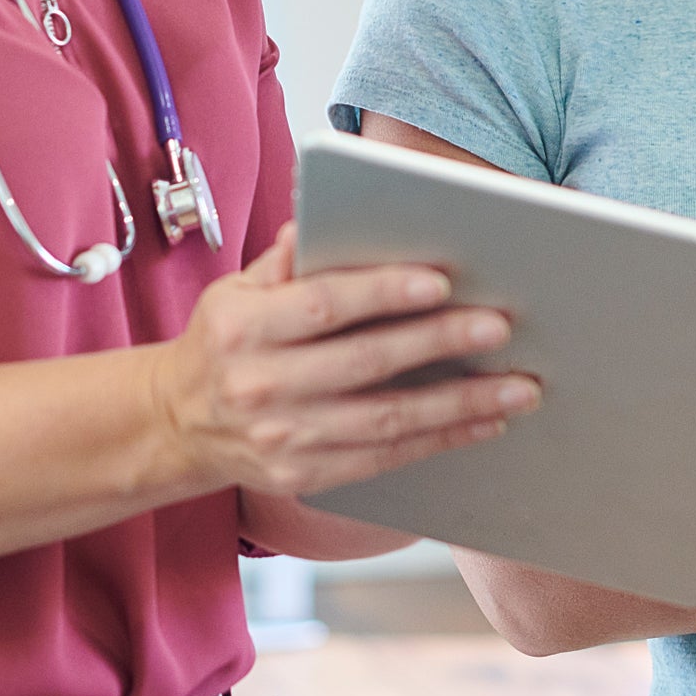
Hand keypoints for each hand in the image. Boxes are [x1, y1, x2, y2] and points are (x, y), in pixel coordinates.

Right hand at [153, 227, 539, 497]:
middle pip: (366, 363)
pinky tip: (485, 423)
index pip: (324, 305)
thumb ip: (286, 259)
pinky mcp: (304, 477)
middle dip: (440, 343)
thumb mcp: (236, 289)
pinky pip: (385, 458)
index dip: (383, 292)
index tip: (441, 280)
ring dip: (460, 404)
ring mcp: (284, 439)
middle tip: (501, 326)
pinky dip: (440, 441)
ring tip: (518, 386)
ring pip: (387, 420)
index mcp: (242, 327)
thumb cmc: (224, 341)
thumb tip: (327, 218)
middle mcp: (261, 385)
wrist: (178, 423)